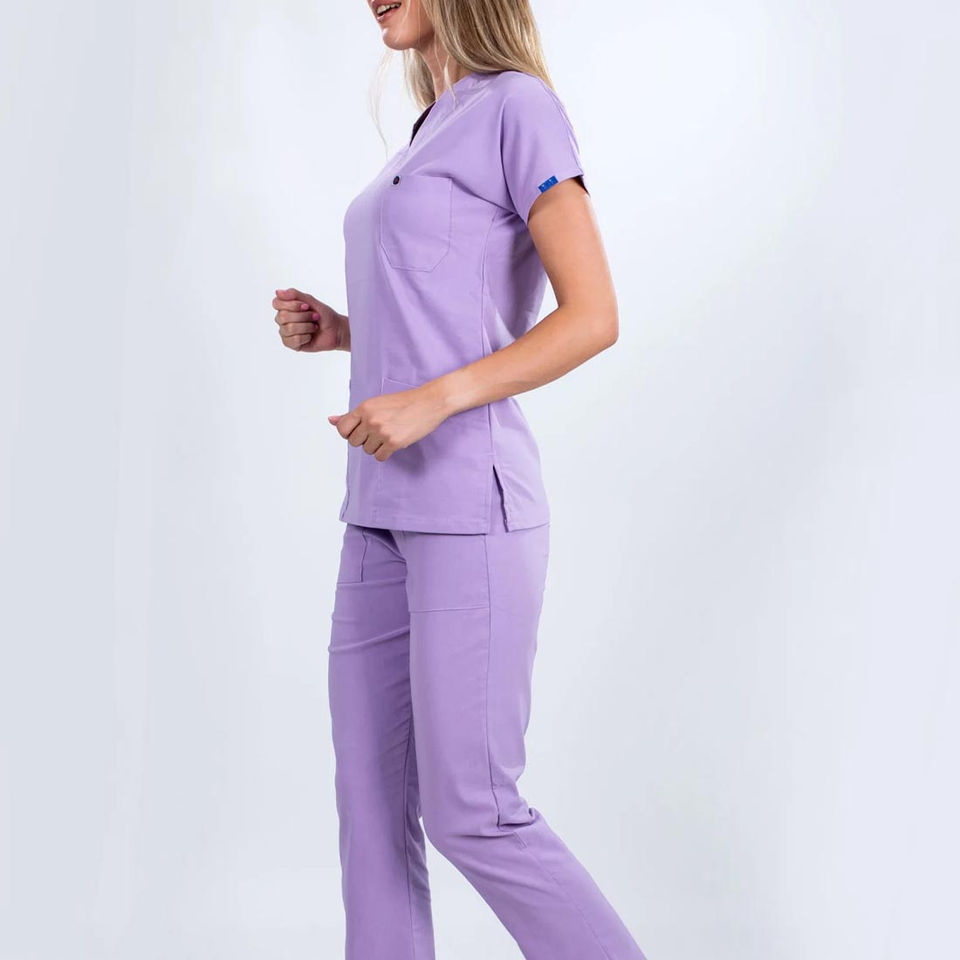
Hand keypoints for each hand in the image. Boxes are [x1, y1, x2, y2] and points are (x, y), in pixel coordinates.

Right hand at [273, 287, 348, 351]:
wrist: (336, 330)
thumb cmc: (324, 315)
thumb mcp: (310, 301)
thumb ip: (294, 294)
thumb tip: (277, 292)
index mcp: (285, 307)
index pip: (276, 303)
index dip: (292, 305)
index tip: (306, 306)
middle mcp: (283, 320)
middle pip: (282, 316)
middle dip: (303, 316)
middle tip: (315, 317)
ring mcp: (286, 332)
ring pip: (289, 329)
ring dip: (306, 327)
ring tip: (314, 327)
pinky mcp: (291, 344)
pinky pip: (293, 340)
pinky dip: (306, 337)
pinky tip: (310, 336)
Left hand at [328, 382, 449, 460]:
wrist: (429, 402)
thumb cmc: (404, 402)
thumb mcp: (376, 403)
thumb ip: (353, 415)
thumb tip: (331, 420)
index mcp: (364, 408)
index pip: (342, 429)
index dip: (349, 433)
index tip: (360, 431)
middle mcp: (370, 419)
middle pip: (354, 442)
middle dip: (365, 439)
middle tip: (379, 431)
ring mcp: (382, 432)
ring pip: (367, 450)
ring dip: (376, 446)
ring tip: (389, 434)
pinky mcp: (394, 442)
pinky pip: (379, 457)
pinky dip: (385, 453)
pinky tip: (393, 442)